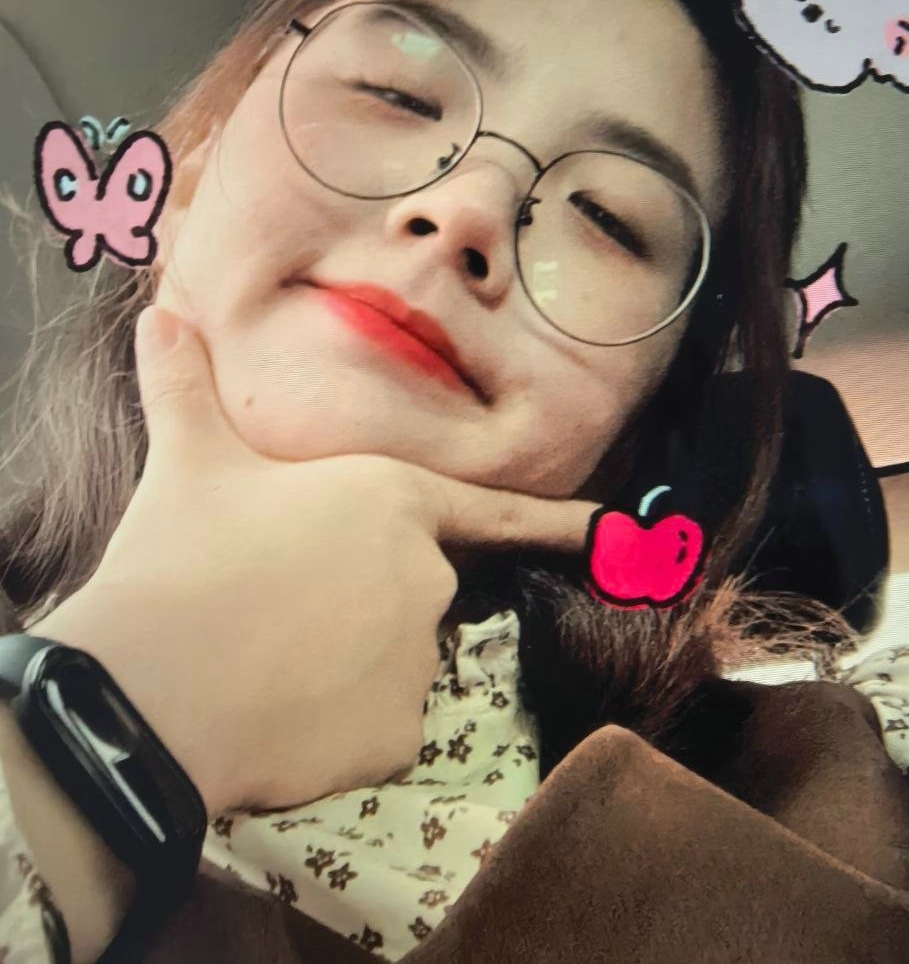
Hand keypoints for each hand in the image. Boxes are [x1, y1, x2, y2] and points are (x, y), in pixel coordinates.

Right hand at [32, 306, 597, 817]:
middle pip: (411, 589)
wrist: (146, 691)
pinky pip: (375, 729)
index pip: (494, 512)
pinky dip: (335, 728)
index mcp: (393, 501)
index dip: (555, 522)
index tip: (615, 534)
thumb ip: (184, 385)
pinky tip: (277, 716)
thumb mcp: (186, 461)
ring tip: (265, 661)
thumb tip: (160, 316)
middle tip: (274, 606)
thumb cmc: (180, 556)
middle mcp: (427, 577)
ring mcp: (419, 661)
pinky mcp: (399, 739)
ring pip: (391, 662)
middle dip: (357, 599)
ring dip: (343, 664)